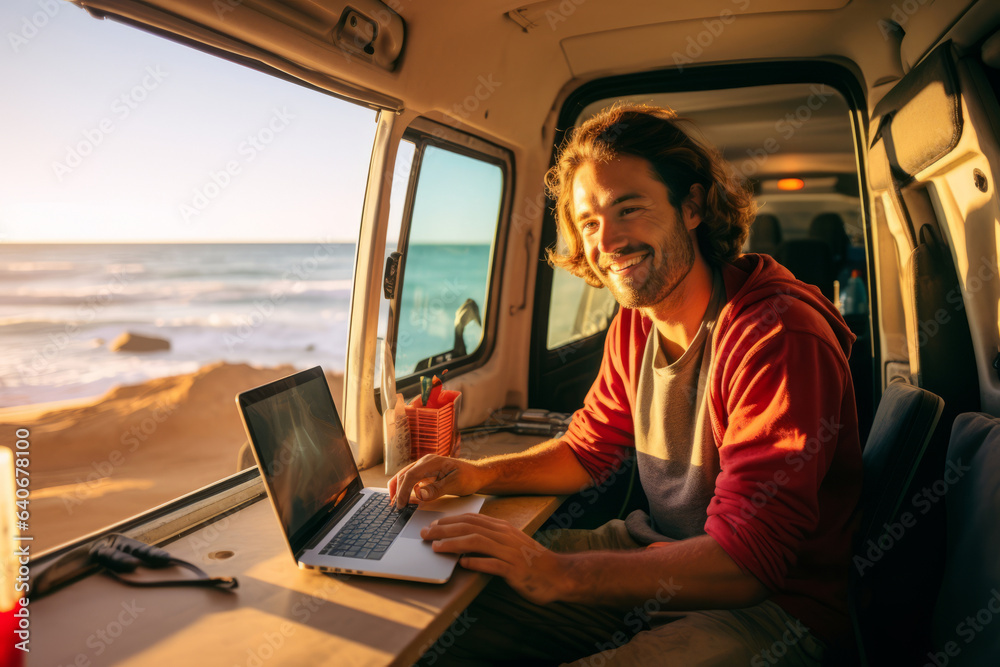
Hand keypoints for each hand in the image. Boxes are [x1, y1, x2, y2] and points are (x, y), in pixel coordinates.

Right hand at [388, 455, 483, 508]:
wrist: (478, 475)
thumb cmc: (469, 477)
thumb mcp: (455, 484)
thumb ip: (437, 489)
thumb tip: (420, 494)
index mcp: (432, 462)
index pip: (410, 476)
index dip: (403, 491)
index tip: (400, 505)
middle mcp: (426, 462)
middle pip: (404, 475)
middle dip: (396, 491)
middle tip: (395, 507)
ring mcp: (425, 467)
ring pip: (406, 477)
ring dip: (399, 489)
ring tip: (397, 504)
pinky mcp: (427, 473)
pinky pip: (412, 480)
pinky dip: (407, 489)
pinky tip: (408, 500)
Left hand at [421, 513, 569, 604]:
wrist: (558, 574)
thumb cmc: (531, 561)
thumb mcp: (510, 544)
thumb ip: (490, 541)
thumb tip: (464, 542)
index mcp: (503, 528)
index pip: (472, 519)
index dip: (450, 521)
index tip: (432, 524)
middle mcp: (505, 536)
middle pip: (470, 528)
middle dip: (444, 530)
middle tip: (425, 534)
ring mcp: (510, 552)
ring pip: (477, 542)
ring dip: (453, 544)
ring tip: (436, 548)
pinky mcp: (515, 569)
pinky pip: (492, 564)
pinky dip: (475, 563)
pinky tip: (462, 564)